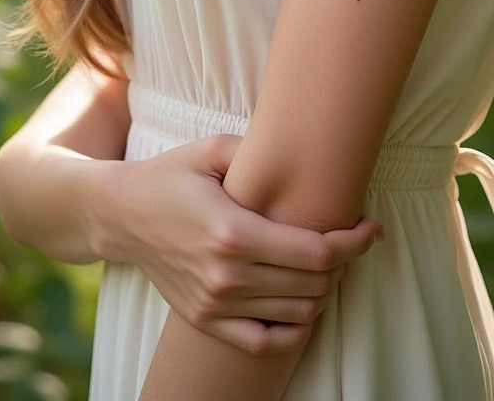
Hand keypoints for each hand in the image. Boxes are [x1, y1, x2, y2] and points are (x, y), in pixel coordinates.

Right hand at [106, 133, 384, 354]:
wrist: (122, 216)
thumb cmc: (171, 176)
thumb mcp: (212, 149)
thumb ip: (259, 150)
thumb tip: (307, 149)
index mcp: (233, 232)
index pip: (315, 253)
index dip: (353, 243)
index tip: (371, 228)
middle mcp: (226, 276)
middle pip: (313, 284)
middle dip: (344, 263)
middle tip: (351, 239)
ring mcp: (215, 304)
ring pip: (297, 313)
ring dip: (324, 291)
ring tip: (329, 264)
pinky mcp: (205, 321)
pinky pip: (264, 343)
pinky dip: (294, 331)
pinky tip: (305, 307)